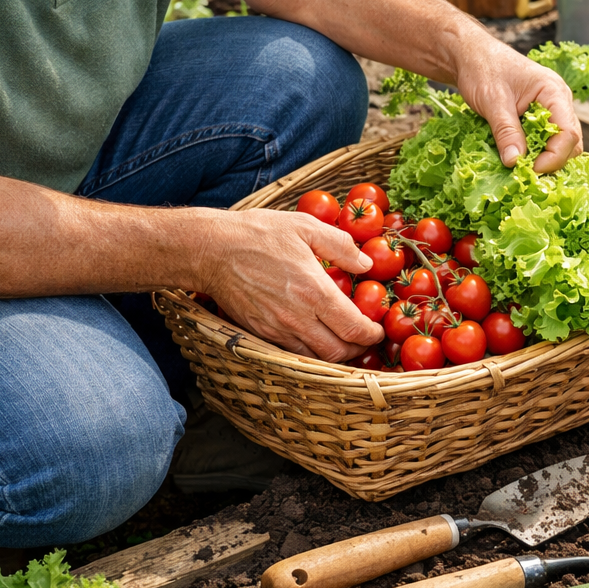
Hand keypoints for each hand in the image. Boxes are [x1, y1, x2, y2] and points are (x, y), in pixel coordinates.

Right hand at [189, 208, 382, 361]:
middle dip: (358, 349)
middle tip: (365, 338)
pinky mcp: (260, 333)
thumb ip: (341, 246)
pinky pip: (292, 354)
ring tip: (344, 340)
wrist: (210, 250)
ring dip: (335, 355)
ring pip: (315, 359)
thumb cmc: (258, 234)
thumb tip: (366, 264)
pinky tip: (315, 338)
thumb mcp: (306, 228)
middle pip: (338, 353)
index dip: (372, 334)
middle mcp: (297, 317)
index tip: (378, 329)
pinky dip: (310, 353)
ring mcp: (276, 329)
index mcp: (314, 292)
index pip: (353, 328)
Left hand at [454, 39, 582, 172]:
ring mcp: (552, 109)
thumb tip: (515, 163)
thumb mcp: (493, 102)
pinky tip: (517, 154)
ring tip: (520, 164)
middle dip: (552, 160)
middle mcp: (559, 102)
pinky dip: (535, 151)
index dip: (553, 157)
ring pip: (560, 143)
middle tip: (525, 171)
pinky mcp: (540, 116)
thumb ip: (506, 132)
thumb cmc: (483, 69)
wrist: (471, 55)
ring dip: (543, 157)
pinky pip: (546, 139)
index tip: (529, 170)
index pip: (568, 133)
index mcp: (554, 92)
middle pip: (571, 142)